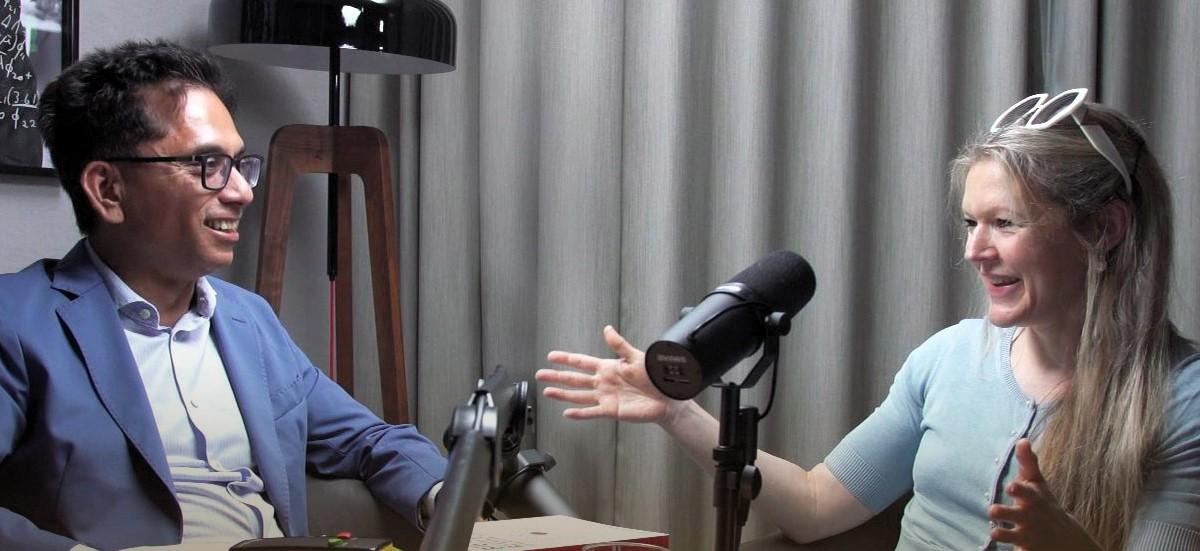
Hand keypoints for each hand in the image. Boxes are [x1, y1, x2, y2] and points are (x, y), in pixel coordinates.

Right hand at [536, 325, 671, 423]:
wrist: (667, 397)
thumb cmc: (656, 376)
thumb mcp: (636, 357)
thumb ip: (619, 345)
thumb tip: (607, 329)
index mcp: (608, 367)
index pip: (582, 362)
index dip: (566, 359)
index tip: (551, 356)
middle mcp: (604, 382)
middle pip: (575, 378)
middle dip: (557, 376)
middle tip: (541, 374)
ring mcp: (606, 397)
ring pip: (578, 395)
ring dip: (563, 394)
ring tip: (547, 392)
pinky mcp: (611, 410)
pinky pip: (591, 412)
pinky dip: (579, 413)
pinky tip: (567, 413)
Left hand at [988, 439, 1099, 550]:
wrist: (1065, 539)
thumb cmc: (1044, 504)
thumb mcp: (1038, 484)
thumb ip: (1028, 463)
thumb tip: (1022, 440)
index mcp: (1033, 500)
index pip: (1026, 493)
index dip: (1019, 489)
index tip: (1010, 486)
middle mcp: (1030, 517)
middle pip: (1014, 515)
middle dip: (1003, 512)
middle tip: (993, 510)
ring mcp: (1028, 536)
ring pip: (1010, 536)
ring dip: (1001, 535)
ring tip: (994, 532)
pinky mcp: (1025, 550)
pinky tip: (1006, 549)